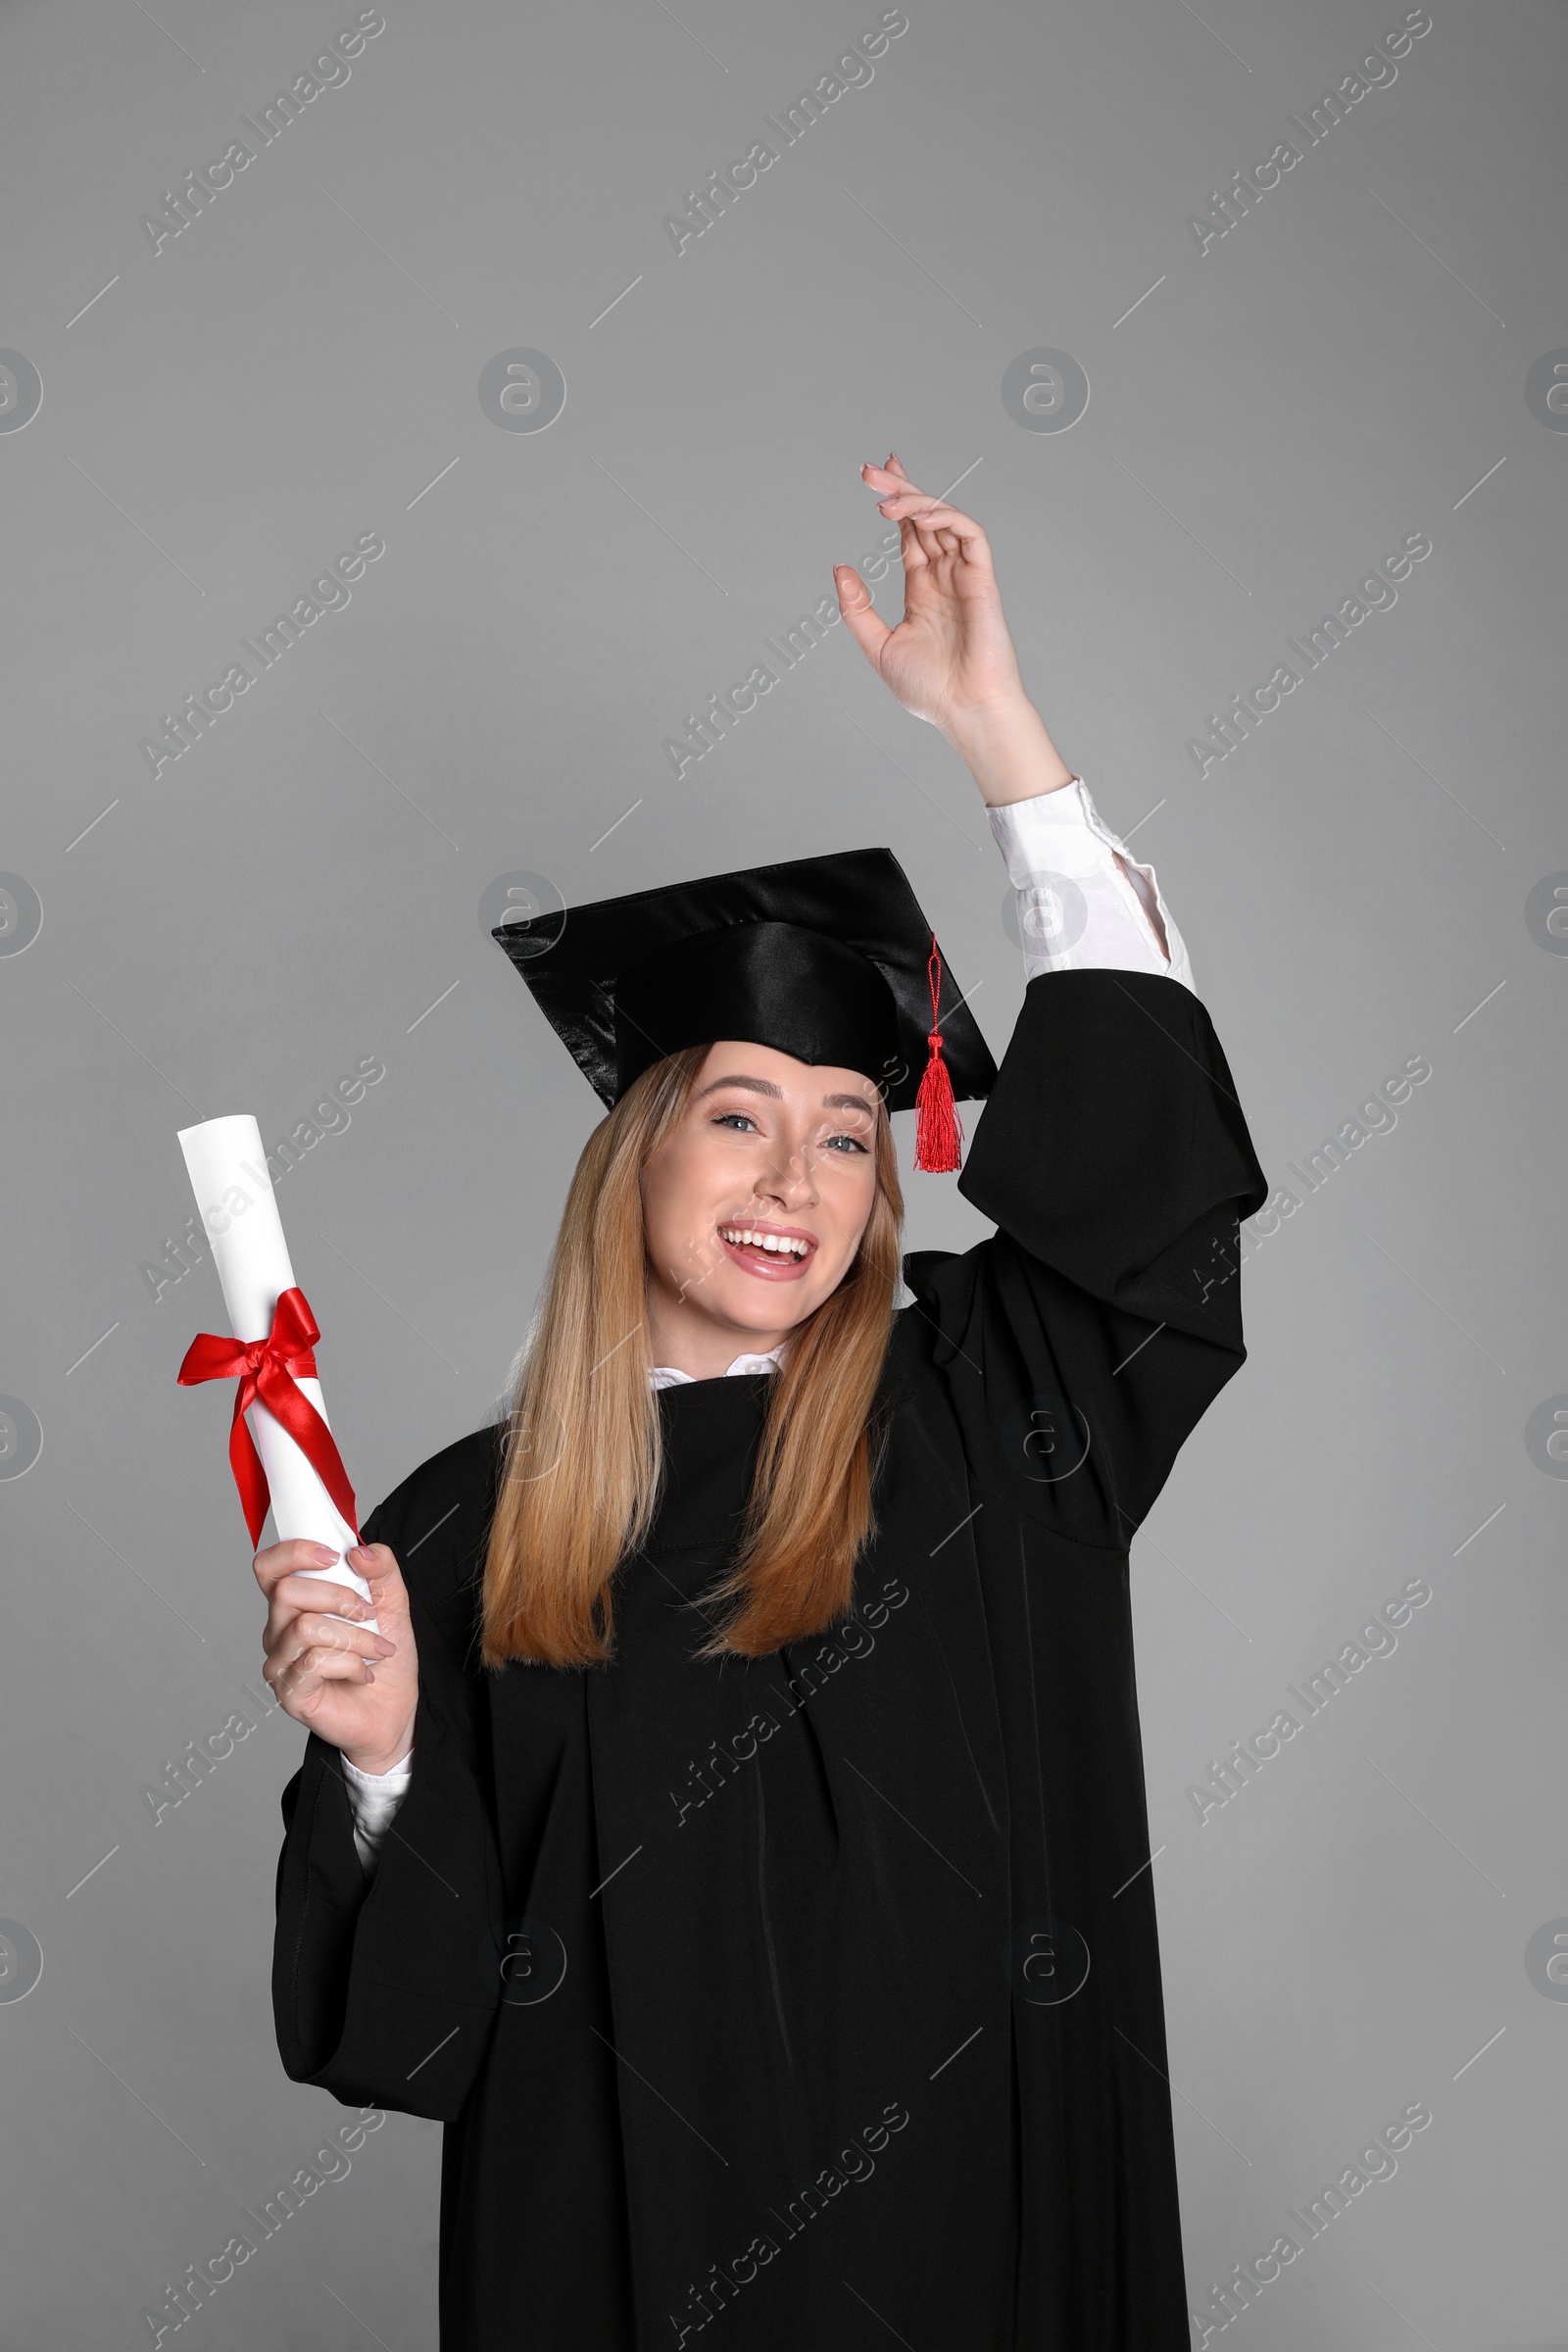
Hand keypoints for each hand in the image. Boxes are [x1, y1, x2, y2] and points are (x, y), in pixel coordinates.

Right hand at [254, 1539, 418, 1775]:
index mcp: (294, 1604)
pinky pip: (313, 1663)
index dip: (293, 1552)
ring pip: (305, 1628)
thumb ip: (381, 1569)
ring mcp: (280, 1663)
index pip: (268, 1567)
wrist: (394, 1710)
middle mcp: (278, 1631)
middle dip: (338, 1597)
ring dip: (354, 1636)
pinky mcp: (289, 1693)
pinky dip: (350, 1663)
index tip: (333, 1556)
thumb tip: (360, 1551)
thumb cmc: (384, 1656)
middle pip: (287, 1592)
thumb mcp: (392, 1603)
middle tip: (368, 1613)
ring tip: (377, 1649)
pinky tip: (363, 1672)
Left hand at [834, 455, 1035, 734]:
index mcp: (922, 590)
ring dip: (915, 499)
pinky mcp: (982, 579)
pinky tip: (918, 515)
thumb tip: (840, 569)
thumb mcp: (878, 647)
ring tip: (883, 495)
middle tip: (870, 470)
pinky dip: (945, 517)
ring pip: (943, 519)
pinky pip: (969, 534)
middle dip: (899, 489)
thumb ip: (857, 609)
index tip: (874, 477)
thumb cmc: (929, 689)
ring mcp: (964, 576)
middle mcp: (944, 577)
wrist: (964, 710)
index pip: (909, 533)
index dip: (895, 502)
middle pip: (923, 518)